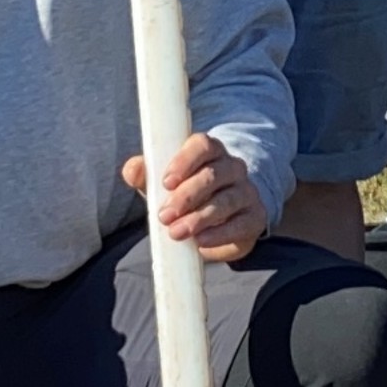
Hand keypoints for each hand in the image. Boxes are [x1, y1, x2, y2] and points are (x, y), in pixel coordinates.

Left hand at [123, 133, 266, 260]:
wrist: (218, 224)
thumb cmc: (185, 197)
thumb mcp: (162, 186)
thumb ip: (145, 175)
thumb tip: (132, 169)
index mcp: (210, 152)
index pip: (203, 145)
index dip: (185, 161)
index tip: (166, 182)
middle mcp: (232, 167)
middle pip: (213, 175)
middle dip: (186, 196)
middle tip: (164, 216)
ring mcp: (246, 192)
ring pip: (226, 200)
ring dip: (199, 217)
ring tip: (177, 232)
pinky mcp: (254, 218)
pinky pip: (240, 224)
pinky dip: (219, 234)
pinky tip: (201, 241)